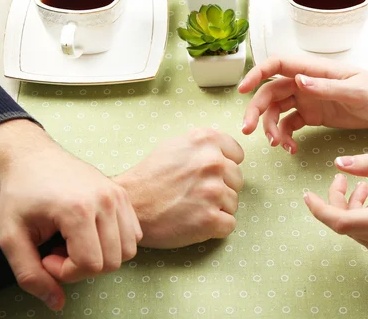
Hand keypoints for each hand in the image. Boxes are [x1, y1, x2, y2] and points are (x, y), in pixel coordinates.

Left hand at [0, 120, 141, 310]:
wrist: (32, 157)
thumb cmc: (20, 194)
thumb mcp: (11, 237)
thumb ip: (29, 275)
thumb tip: (56, 303)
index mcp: (78, 210)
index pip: (90, 264)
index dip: (65, 272)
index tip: (46, 257)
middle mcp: (105, 201)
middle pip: (112, 261)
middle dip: (83, 267)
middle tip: (58, 251)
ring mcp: (118, 195)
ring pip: (127, 250)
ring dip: (101, 256)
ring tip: (74, 242)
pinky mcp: (123, 194)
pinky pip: (133, 234)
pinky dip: (114, 243)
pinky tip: (88, 234)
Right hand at [114, 128, 244, 248]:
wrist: (130, 205)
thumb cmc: (149, 176)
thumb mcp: (175, 145)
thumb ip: (202, 146)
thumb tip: (224, 151)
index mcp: (206, 141)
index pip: (237, 155)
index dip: (223, 168)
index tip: (205, 175)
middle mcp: (213, 162)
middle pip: (237, 180)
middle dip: (220, 188)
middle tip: (194, 194)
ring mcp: (213, 191)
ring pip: (233, 203)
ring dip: (216, 208)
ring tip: (191, 207)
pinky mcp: (211, 219)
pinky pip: (229, 224)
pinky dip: (215, 227)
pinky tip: (194, 222)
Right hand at [239, 55, 367, 152]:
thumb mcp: (355, 92)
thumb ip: (326, 88)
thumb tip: (297, 81)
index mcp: (313, 71)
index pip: (277, 65)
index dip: (257, 74)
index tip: (243, 90)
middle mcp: (305, 84)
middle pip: (270, 92)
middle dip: (256, 110)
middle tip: (249, 131)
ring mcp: (307, 100)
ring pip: (276, 111)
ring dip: (270, 128)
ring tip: (279, 146)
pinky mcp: (312, 115)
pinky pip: (289, 125)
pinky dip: (285, 137)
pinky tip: (291, 149)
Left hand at [303, 153, 367, 264]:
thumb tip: (338, 163)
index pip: (342, 222)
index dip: (320, 209)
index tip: (306, 195)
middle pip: (345, 223)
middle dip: (337, 199)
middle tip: (344, 178)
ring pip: (354, 230)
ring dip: (351, 208)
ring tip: (365, 188)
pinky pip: (366, 237)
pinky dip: (362, 219)